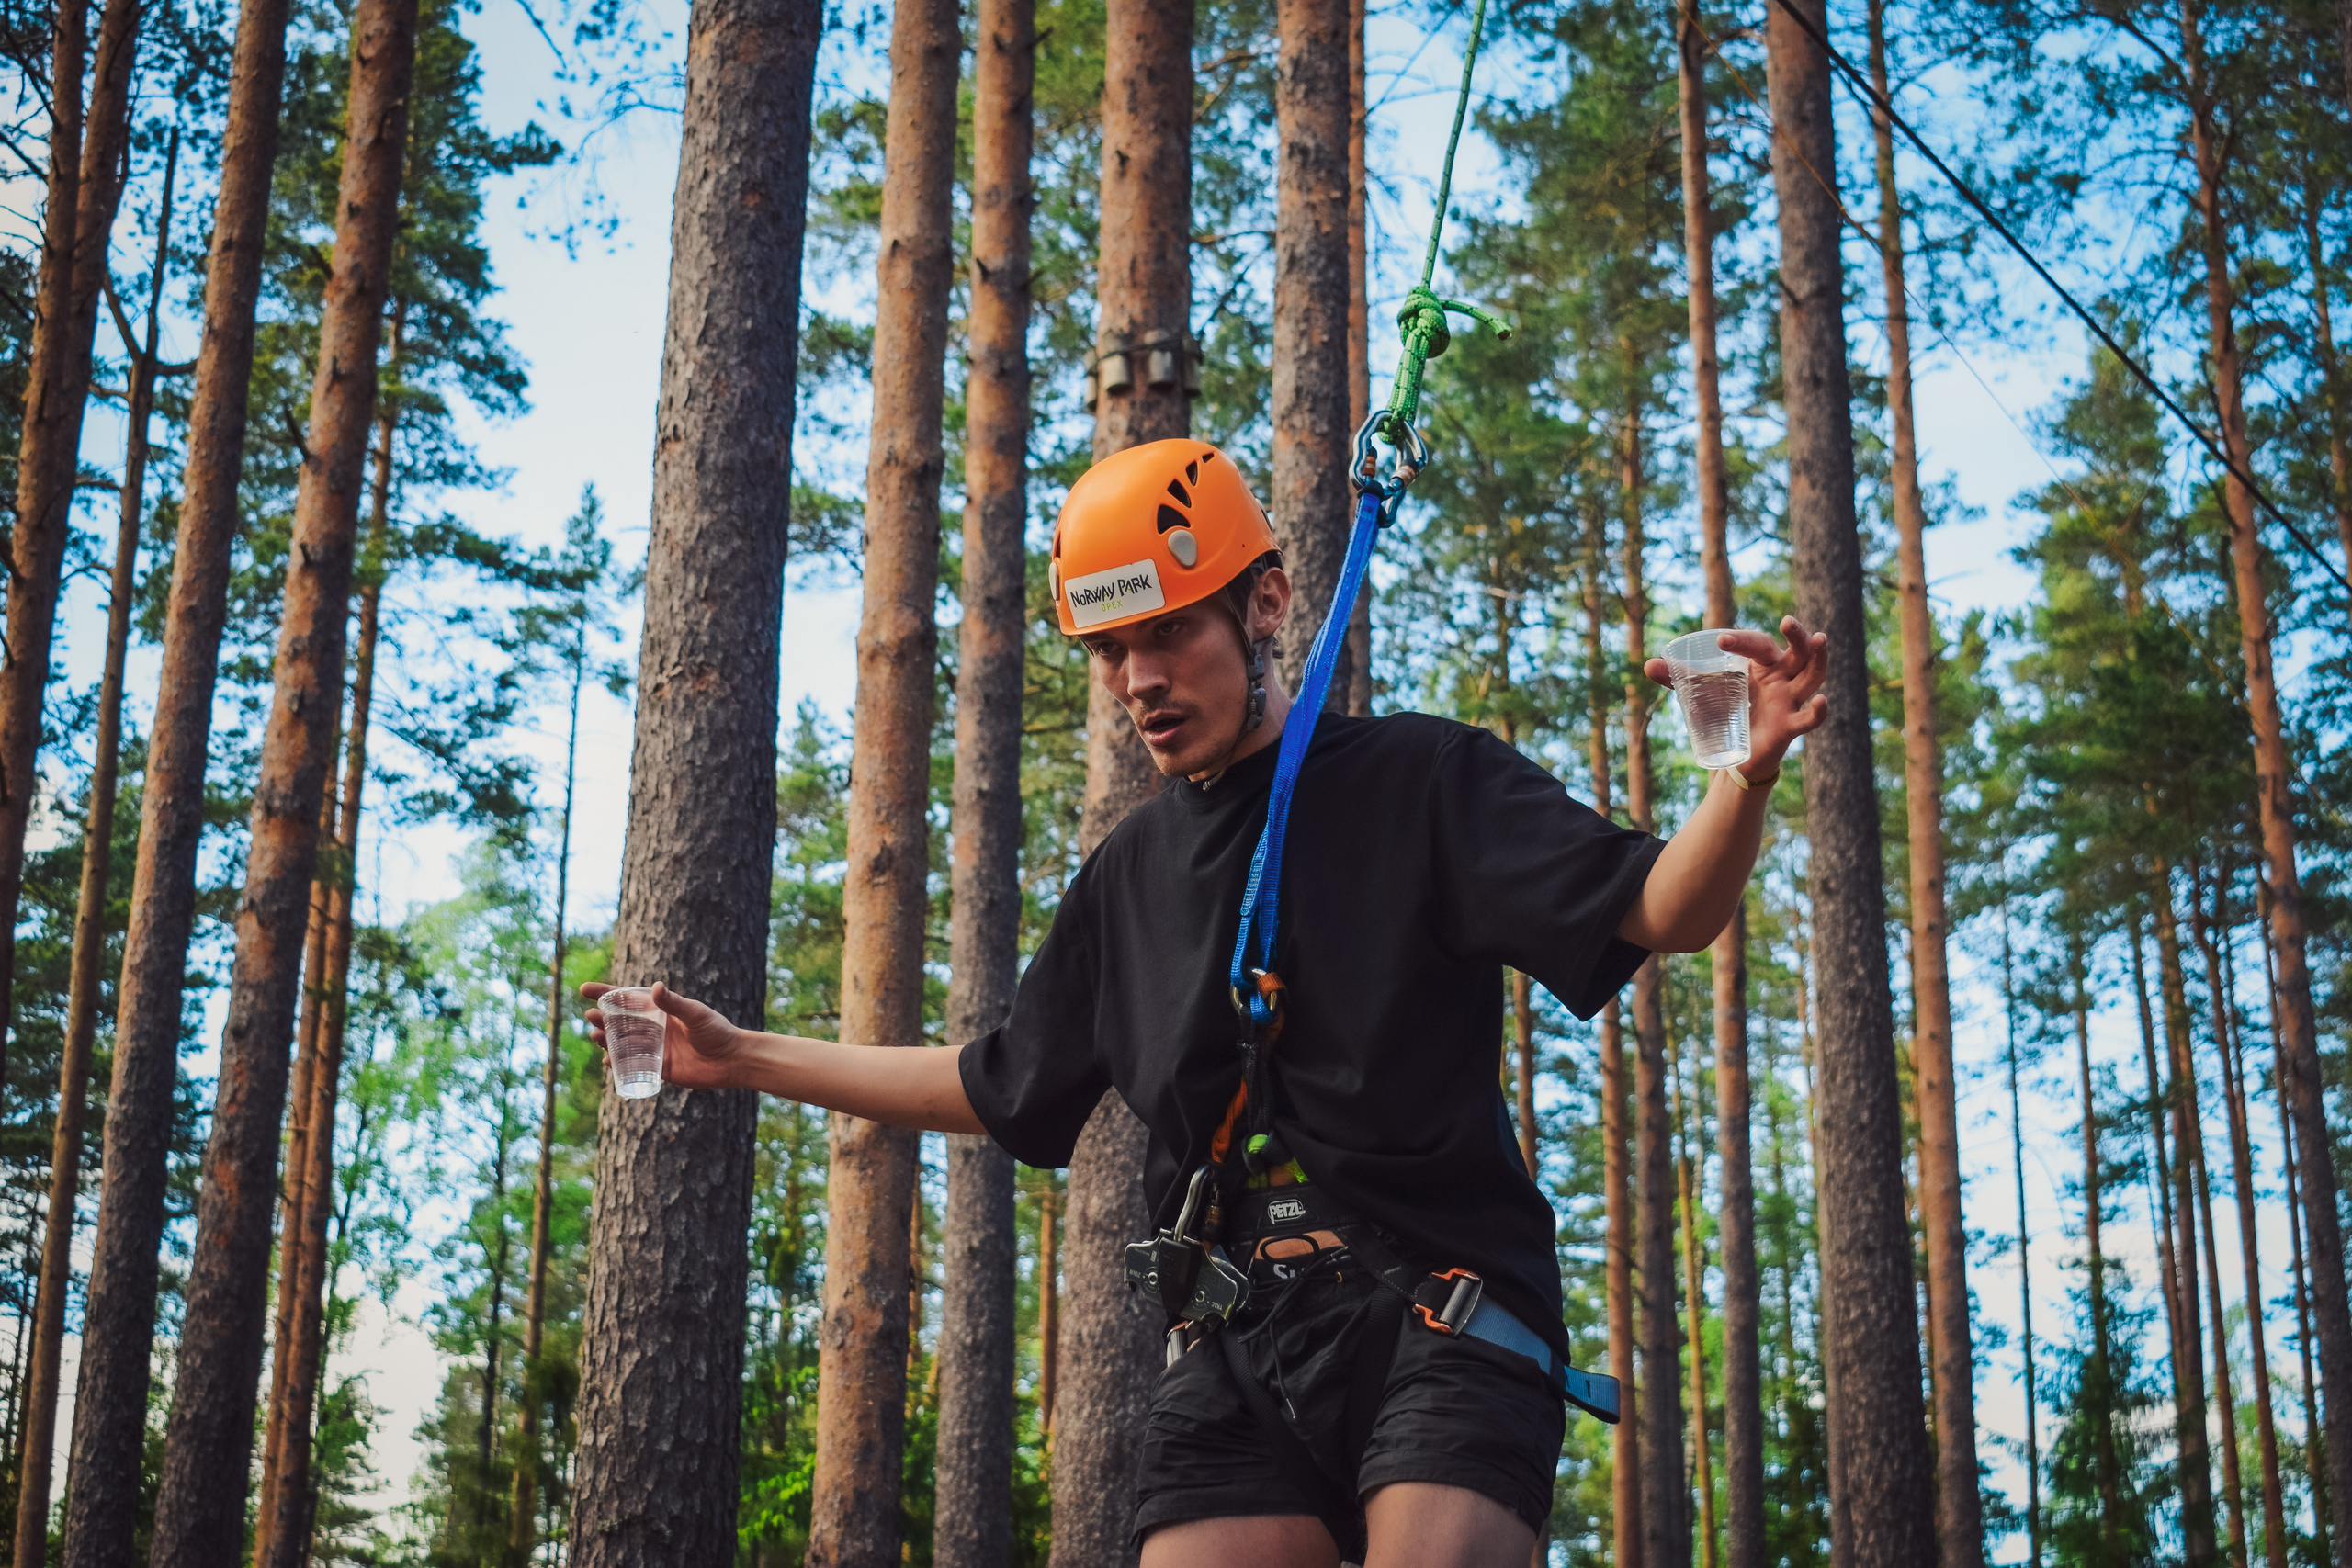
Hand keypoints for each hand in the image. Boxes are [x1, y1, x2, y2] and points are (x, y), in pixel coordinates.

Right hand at [580, 981, 745, 1090]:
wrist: (731, 1060)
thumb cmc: (717, 1031)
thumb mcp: (695, 1014)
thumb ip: (675, 1003)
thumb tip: (654, 988)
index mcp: (660, 1011)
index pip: (628, 999)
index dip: (606, 994)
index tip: (585, 989)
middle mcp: (654, 1029)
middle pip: (620, 1022)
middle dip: (602, 1018)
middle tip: (591, 1016)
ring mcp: (654, 1048)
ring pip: (622, 1044)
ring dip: (605, 1040)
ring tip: (594, 1036)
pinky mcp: (658, 1068)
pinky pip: (633, 1066)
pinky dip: (618, 1064)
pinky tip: (607, 1062)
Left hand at [1644, 615, 1828, 776]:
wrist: (1737, 753)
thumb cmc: (1727, 711)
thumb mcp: (1702, 692)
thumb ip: (1677, 679)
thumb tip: (1647, 666)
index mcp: (1761, 664)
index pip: (1757, 644)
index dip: (1741, 640)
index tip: (1720, 641)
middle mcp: (1781, 677)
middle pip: (1797, 651)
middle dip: (1796, 635)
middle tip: (1788, 621)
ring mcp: (1789, 699)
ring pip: (1811, 676)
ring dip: (1818, 659)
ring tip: (1820, 638)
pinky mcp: (1790, 725)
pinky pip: (1810, 717)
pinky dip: (1819, 711)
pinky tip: (1822, 702)